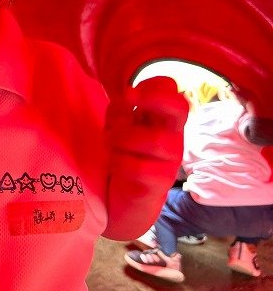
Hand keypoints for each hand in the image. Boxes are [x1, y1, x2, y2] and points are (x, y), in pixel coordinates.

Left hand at [102, 76, 189, 238]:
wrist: (128, 205)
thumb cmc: (125, 159)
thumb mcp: (121, 129)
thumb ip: (122, 111)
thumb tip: (125, 98)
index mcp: (163, 120)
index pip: (173, 91)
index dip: (152, 86)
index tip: (128, 93)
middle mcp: (172, 137)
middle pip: (180, 107)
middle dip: (154, 98)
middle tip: (130, 100)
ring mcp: (169, 162)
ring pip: (157, 140)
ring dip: (124, 137)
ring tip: (110, 143)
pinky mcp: (158, 185)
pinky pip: (140, 168)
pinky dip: (120, 162)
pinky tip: (114, 163)